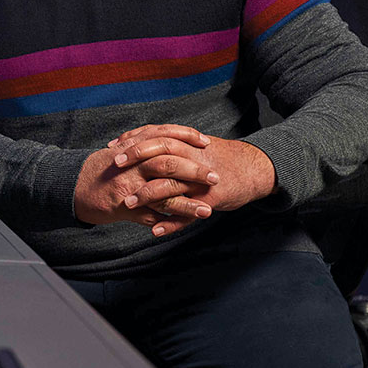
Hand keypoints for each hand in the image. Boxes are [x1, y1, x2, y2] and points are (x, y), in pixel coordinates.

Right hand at [73, 137, 217, 232]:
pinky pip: (149, 216)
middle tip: (214, 177)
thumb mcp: (122, 150)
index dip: (187, 137)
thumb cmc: (100, 168)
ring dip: (187, 204)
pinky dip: (167, 222)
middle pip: (168, 163)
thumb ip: (144, 145)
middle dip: (194, 171)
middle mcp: (131, 164)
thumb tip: (169, 140)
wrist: (71, 185)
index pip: (164, 135)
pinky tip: (183, 226)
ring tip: (207, 210)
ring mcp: (127, 186)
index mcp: (133, 147)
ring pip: (162, 193)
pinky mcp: (122, 207)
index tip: (206, 142)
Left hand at [111, 129, 276, 236]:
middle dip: (135, 160)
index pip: (156, 137)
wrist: (254, 169)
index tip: (113, 146)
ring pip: (171, 186)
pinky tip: (155, 230)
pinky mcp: (211, 199)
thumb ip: (172, 142)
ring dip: (148, 195)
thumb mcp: (196, 145)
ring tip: (128, 204)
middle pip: (161, 155)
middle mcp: (193, 159)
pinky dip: (171, 223)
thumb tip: (143, 138)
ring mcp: (201, 181)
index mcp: (188, 144)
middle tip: (114, 168)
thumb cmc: (220, 158)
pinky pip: (188, 213)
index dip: (134, 141)